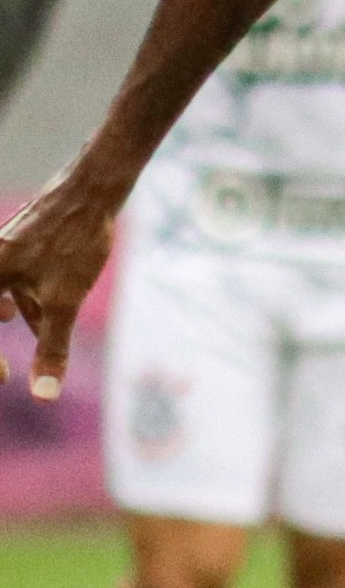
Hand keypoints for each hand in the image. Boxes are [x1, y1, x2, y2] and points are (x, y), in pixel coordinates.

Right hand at [0, 154, 123, 398]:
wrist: (92, 191)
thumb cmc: (75, 243)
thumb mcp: (63, 304)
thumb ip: (51, 349)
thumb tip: (44, 395)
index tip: (6, 377)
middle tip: (5, 370)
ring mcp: (0, 251)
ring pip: (0, 293)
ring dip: (11, 316)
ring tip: (21, 327)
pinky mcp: (16, 245)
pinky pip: (8, 280)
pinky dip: (17, 300)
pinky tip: (25, 312)